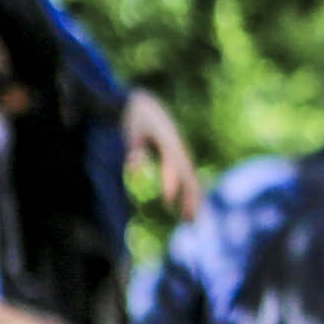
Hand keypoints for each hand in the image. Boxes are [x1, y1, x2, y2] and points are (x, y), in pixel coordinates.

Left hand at [122, 87, 203, 218]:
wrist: (141, 103)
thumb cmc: (135, 115)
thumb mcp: (132, 129)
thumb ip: (134, 147)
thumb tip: (133, 166)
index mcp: (170, 142)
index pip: (175, 167)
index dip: (173, 185)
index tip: (168, 203)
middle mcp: (178, 149)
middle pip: (189, 177)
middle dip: (191, 199)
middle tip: (190, 220)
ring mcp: (179, 152)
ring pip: (189, 179)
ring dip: (191, 199)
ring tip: (191, 219)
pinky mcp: (175, 156)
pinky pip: (183, 176)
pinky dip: (185, 191)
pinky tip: (181, 204)